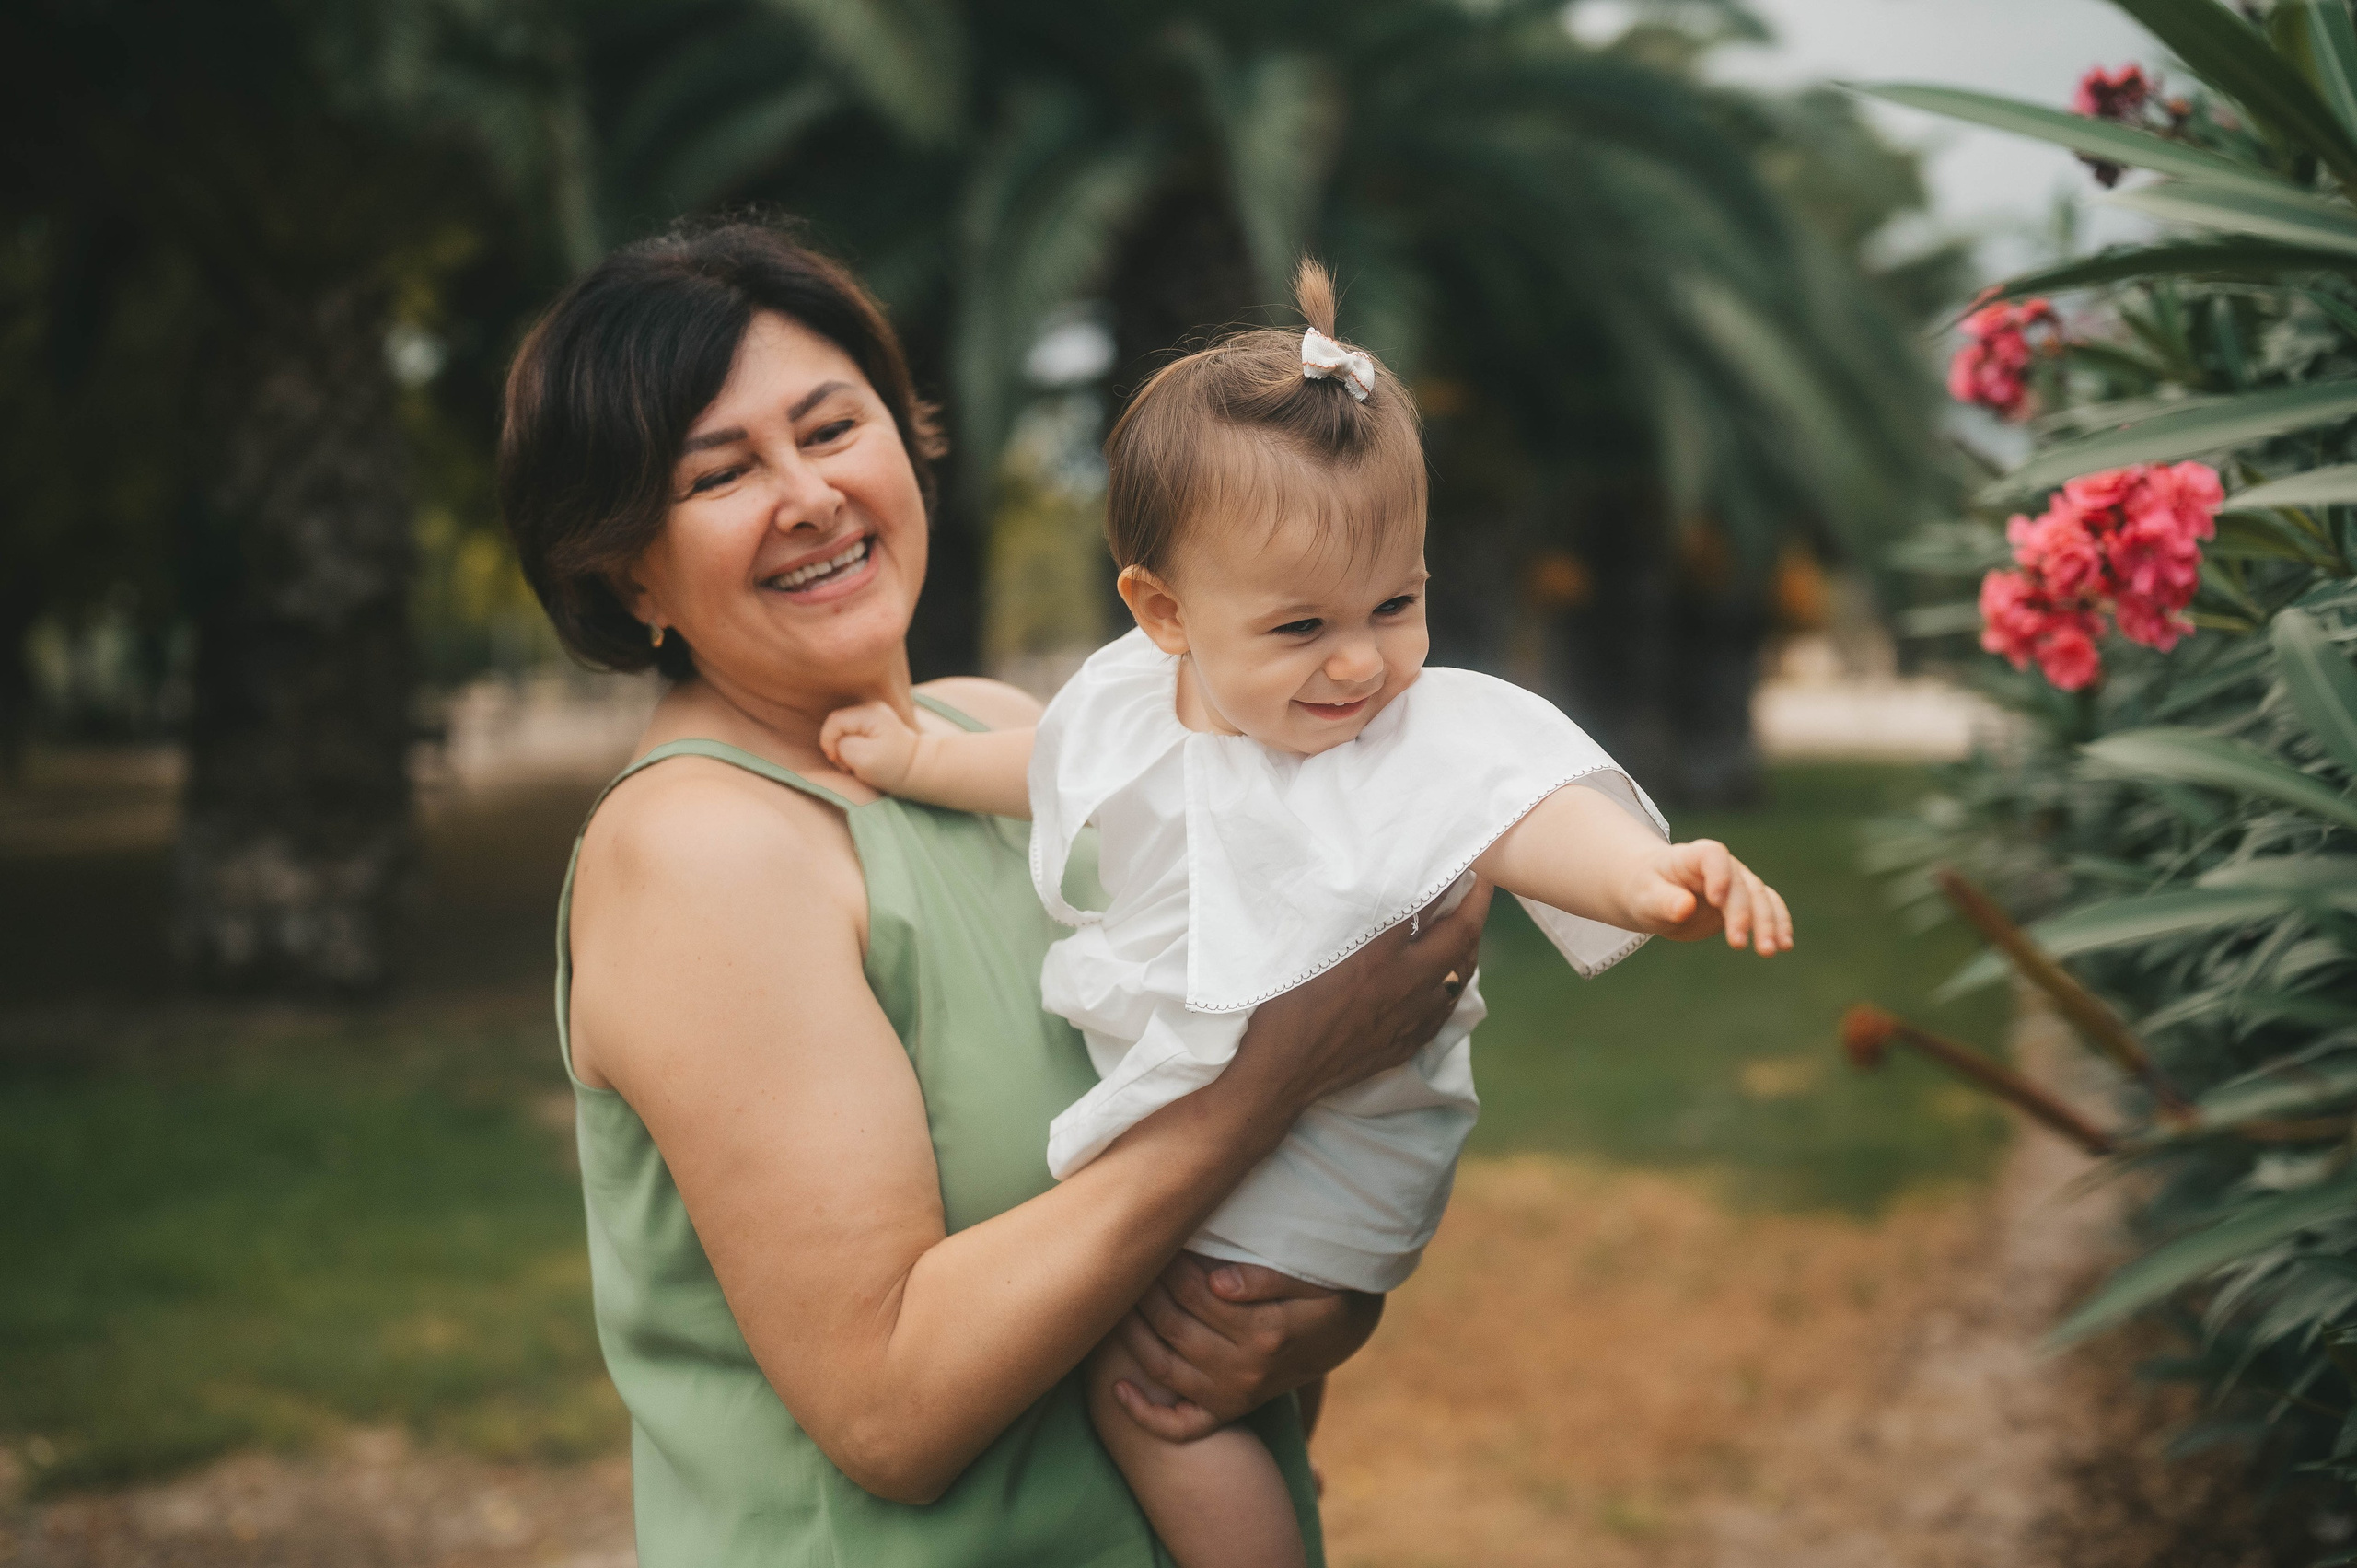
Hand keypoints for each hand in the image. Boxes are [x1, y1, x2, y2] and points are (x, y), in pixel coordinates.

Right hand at [819, 700, 919, 790]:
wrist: (917, 769)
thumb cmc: (893, 767)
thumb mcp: (863, 759)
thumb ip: (842, 745)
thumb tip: (835, 742)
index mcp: (869, 713)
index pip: (834, 721)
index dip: (828, 741)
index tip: (838, 761)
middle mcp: (870, 707)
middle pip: (837, 724)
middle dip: (836, 746)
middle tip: (848, 764)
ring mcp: (872, 714)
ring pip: (842, 730)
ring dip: (843, 748)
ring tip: (855, 763)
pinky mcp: (872, 724)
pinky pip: (851, 733)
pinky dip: (851, 747)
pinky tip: (860, 758)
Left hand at [1104, 1254, 1380, 1440]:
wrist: (1346, 1332)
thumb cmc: (1327, 1294)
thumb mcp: (1311, 1280)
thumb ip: (1266, 1278)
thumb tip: (1216, 1282)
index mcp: (1265, 1333)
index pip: (1195, 1293)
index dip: (1170, 1264)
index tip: (1158, 1239)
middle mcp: (1245, 1371)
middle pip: (1172, 1325)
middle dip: (1145, 1290)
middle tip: (1133, 1262)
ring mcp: (1233, 1396)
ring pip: (1162, 1367)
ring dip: (1130, 1334)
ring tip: (1118, 1299)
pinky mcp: (1227, 1410)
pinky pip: (1180, 1425)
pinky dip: (1144, 1413)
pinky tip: (1118, 1387)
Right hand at [1230, 877, 1493, 1111]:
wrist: (1282, 1073)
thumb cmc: (1282, 1007)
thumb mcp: (1308, 952)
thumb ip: (1345, 924)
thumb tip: (1374, 893)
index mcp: (1377, 957)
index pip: (1428, 907)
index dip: (1450, 882)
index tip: (1463, 864)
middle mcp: (1404, 985)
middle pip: (1459, 939)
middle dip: (1475, 908)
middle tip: (1480, 887)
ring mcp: (1411, 1018)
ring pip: (1459, 976)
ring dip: (1468, 946)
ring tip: (1467, 926)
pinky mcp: (1408, 1043)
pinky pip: (1445, 1009)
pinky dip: (1453, 984)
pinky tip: (1449, 978)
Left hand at [1629, 839, 1792, 953]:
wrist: (1654, 893)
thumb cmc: (1646, 890)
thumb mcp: (1645, 897)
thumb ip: (1664, 901)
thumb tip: (1685, 907)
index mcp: (1695, 856)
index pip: (1714, 857)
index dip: (1719, 875)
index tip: (1715, 901)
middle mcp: (1722, 866)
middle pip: (1741, 884)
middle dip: (1742, 914)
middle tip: (1737, 944)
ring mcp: (1737, 883)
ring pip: (1761, 898)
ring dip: (1768, 924)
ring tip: (1769, 951)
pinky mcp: (1745, 902)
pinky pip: (1768, 908)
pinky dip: (1778, 924)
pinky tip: (1785, 944)